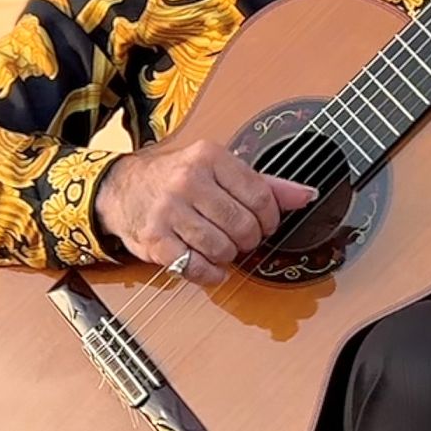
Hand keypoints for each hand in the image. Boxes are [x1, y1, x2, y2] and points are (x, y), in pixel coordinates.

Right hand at [94, 139, 317, 286]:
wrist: (123, 189)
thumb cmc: (179, 179)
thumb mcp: (220, 169)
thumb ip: (265, 183)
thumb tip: (307, 195)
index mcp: (209, 157)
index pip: (260, 197)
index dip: (270, 219)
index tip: (264, 224)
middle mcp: (188, 180)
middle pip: (243, 226)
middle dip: (249, 240)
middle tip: (241, 237)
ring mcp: (169, 211)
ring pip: (222, 248)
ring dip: (228, 255)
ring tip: (220, 246)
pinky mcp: (155, 240)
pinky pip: (196, 268)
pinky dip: (209, 273)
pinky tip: (208, 264)